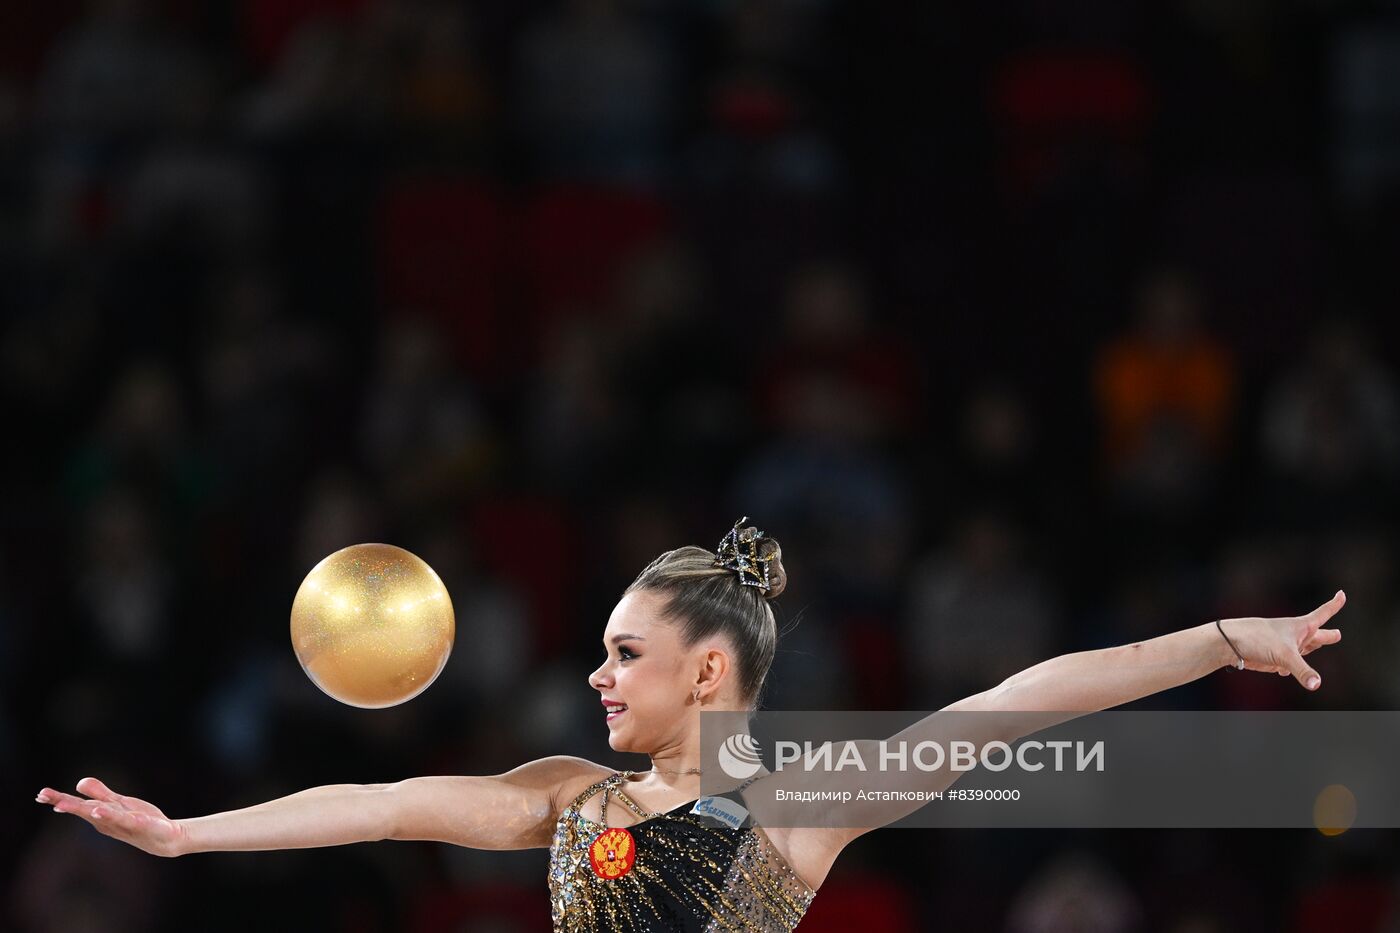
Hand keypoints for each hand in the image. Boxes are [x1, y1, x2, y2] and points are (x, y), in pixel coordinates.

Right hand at [36, 777, 187, 856]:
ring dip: (84, 809)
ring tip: (64, 803)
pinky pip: (124, 818)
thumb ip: (100, 793)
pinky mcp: (139, 824)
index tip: (40, 794)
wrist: (165, 837)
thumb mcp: (118, 803)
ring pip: (101, 814)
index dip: (59, 799)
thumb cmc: (139, 821)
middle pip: (83, 809)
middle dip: (64, 802)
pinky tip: (99, 811)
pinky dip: (111, 815)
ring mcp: (122, 823)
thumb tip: (79, 783)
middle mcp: (107, 821)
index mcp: (100, 815)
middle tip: (42, 796)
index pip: (77, 805)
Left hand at [1218, 590, 1344, 689]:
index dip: (1335, 604)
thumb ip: (1303, 671)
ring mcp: (1285, 647)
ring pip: (1303, 649)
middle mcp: (1295, 635)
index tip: (1342, 593)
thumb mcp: (1285, 655)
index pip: (1323, 613)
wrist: (1230, 644)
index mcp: (1301, 627)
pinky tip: (1283, 671)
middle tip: (1337, 634)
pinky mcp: (1275, 658)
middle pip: (1317, 635)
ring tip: (1317, 644)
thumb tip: (1316, 684)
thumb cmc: (1258, 639)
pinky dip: (1289, 668)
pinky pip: (1289, 665)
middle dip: (1327, 636)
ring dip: (1310, 649)